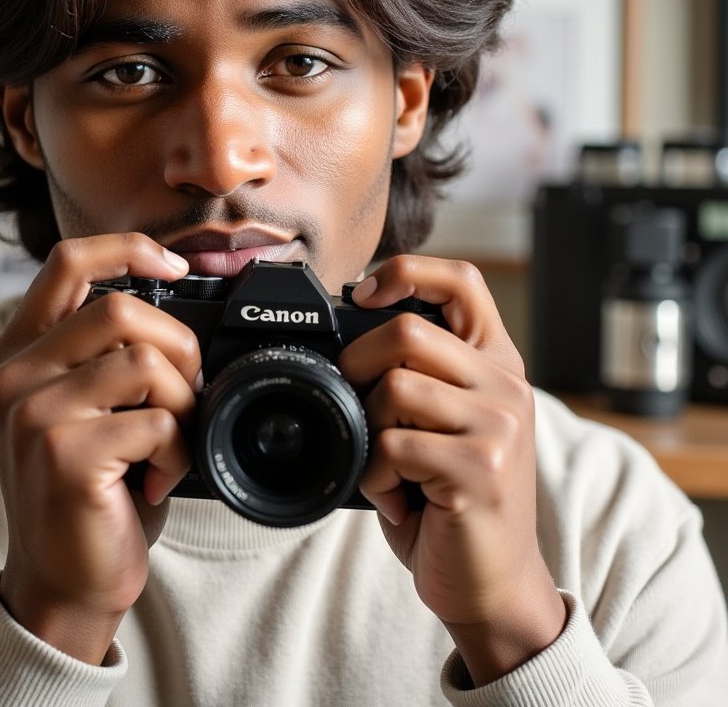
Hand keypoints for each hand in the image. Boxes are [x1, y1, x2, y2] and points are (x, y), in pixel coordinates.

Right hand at [0, 233, 198, 662]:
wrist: (61, 584)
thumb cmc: (88, 491)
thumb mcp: (82, 408)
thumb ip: (103, 353)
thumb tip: (175, 299)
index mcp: (18, 353)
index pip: (67, 262)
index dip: (128, 249)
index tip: (175, 265)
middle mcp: (14, 377)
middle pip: (121, 308)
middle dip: (179, 347)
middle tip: (185, 394)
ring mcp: (33, 414)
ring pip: (147, 362)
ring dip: (184, 404)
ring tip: (169, 444)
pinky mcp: (63, 455)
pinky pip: (157, 421)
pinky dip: (178, 451)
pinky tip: (157, 481)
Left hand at [339, 255, 566, 684]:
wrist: (492, 584)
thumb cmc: (451, 498)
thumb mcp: (445, 422)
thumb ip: (419, 375)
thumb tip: (348, 337)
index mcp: (496, 362)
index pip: (462, 280)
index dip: (407, 270)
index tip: (362, 293)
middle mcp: (506, 385)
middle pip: (407, 331)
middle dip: (358, 363)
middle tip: (355, 403)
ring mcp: (499, 426)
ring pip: (394, 387)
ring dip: (368, 430)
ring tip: (387, 463)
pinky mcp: (481, 469)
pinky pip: (391, 446)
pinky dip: (375, 476)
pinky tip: (397, 497)